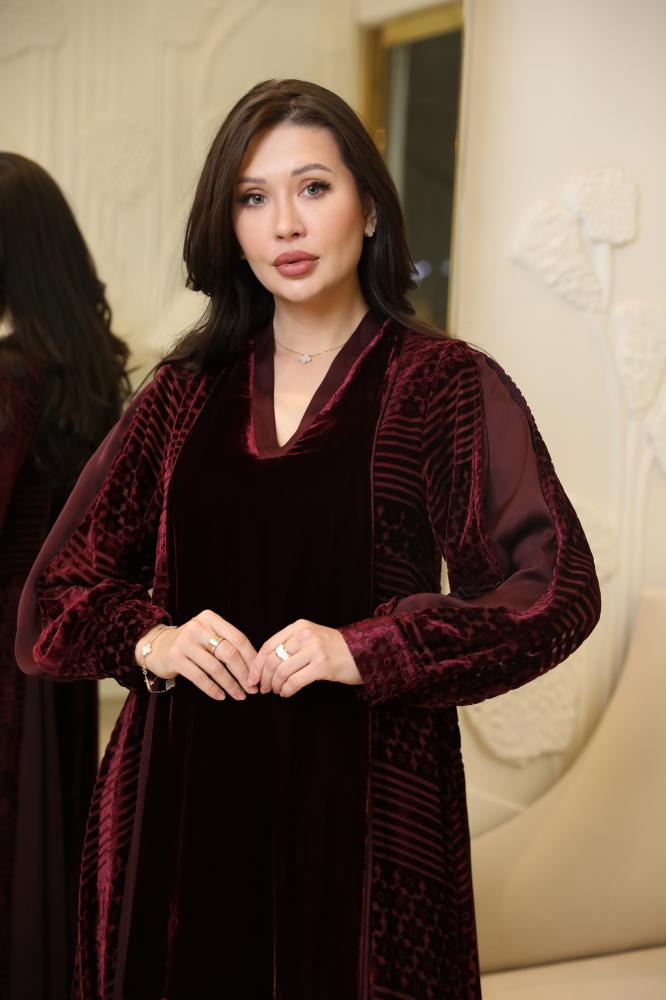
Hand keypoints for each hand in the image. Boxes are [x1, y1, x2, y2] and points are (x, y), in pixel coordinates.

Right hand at [135, 610, 257, 701]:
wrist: (157, 646)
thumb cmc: (191, 643)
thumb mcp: (208, 634)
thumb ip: (228, 643)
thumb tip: (254, 667)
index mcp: (210, 619)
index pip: (238, 638)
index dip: (251, 658)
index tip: (258, 675)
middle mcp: (198, 627)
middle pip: (229, 653)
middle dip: (243, 674)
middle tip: (252, 689)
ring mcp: (185, 642)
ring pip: (216, 668)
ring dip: (231, 684)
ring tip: (239, 695)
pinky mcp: (175, 658)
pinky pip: (199, 677)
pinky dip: (213, 689)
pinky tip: (221, 696)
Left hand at [247, 619, 361, 697]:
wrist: (363, 652)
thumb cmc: (334, 648)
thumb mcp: (311, 637)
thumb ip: (290, 644)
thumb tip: (264, 665)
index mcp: (299, 627)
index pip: (268, 645)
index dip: (257, 664)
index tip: (252, 677)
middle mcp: (305, 635)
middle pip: (273, 660)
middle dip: (264, 678)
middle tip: (263, 688)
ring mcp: (314, 650)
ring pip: (282, 672)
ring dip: (275, 686)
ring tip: (277, 691)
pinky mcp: (322, 666)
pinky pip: (295, 681)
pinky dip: (287, 690)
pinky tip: (287, 693)